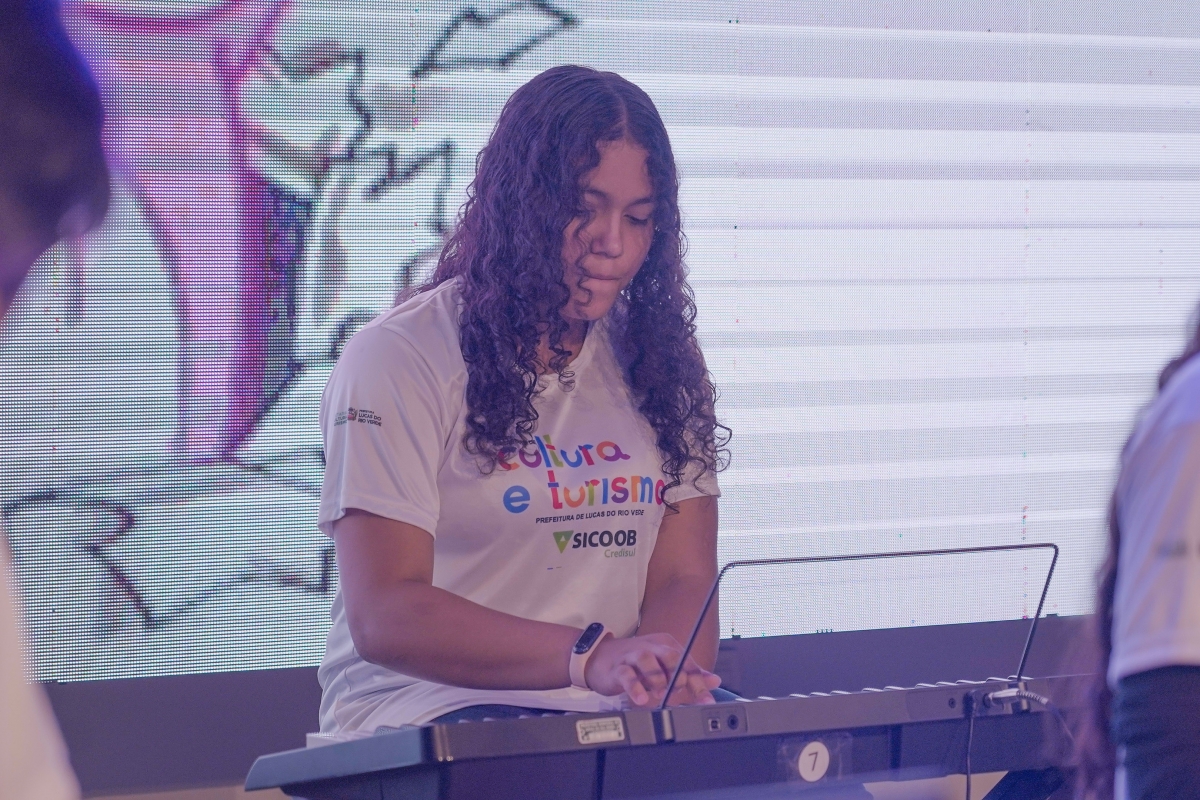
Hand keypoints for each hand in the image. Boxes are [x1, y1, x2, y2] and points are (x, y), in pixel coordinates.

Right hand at [583, 633, 721, 707]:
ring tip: (660, 693)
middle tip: (682, 691)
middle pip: (671, 656)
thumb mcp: (664, 667)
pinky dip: (635, 687)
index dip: (699, 681)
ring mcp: (633, 656)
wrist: (599, 658)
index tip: (707, 699)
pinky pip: (626, 675)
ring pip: (648, 661)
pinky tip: (641, 698)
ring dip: (657, 679)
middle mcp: (651, 648)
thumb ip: (689, 674)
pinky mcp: (617, 667)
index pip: (687, 661)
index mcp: (665, 646)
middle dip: (680, 675)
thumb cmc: (635, 663)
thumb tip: (714, 680)